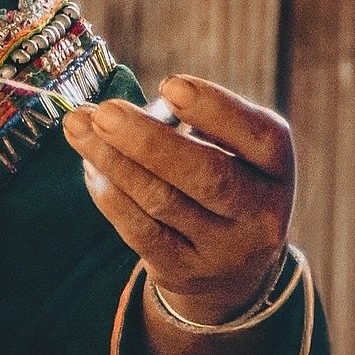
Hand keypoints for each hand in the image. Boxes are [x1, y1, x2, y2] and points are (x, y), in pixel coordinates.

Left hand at [63, 75, 294, 354]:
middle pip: (208, 176)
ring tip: (78, 127)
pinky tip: (91, 168)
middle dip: (151, 142)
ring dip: (114, 161)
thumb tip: (118, 112)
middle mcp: (261, 211)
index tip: (170, 85)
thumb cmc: (221, 178)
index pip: (261, 137)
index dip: (217, 110)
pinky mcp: (184, 269)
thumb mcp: (231, 149)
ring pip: (163, 201)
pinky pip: (141, 231)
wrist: (229, 266)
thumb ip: (193, 124)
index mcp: (276, 167)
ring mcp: (223, 247)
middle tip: (105, 112)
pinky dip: (112, 196)